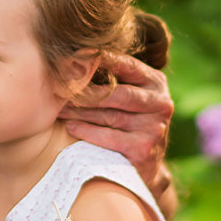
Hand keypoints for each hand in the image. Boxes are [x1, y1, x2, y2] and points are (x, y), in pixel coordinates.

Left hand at [62, 53, 174, 188]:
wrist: (143, 166)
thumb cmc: (128, 122)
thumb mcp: (129, 96)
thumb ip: (114, 77)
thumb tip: (77, 54)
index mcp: (156, 83)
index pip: (127, 65)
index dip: (101, 59)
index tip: (75, 54)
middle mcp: (161, 104)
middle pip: (118, 93)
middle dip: (86, 91)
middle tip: (60, 87)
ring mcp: (155, 128)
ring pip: (110, 116)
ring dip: (80, 111)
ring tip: (59, 107)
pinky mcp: (144, 150)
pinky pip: (109, 137)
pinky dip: (86, 131)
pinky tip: (70, 126)